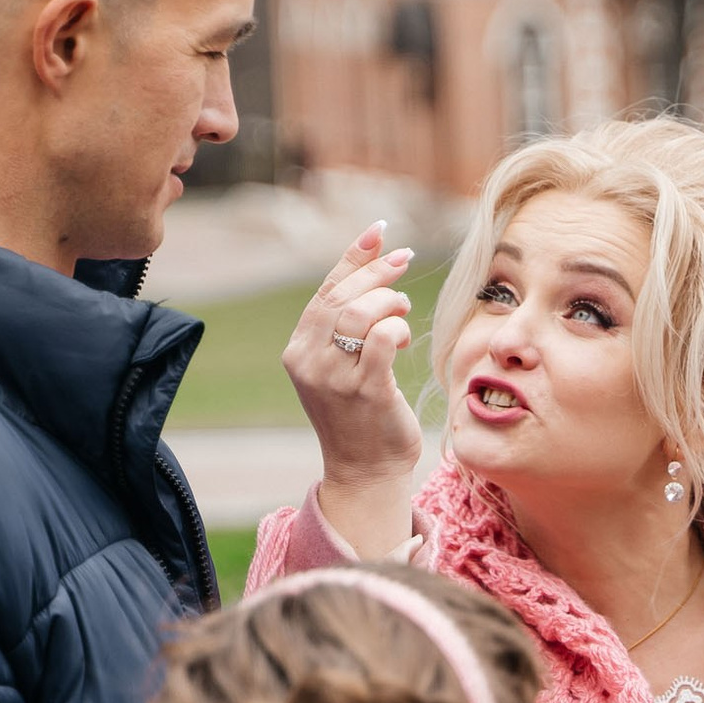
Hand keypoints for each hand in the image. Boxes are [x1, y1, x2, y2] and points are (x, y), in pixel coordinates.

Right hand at [282, 223, 424, 489]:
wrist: (365, 470)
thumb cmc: (361, 414)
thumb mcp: (342, 365)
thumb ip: (346, 325)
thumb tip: (372, 266)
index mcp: (298, 351)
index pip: (326, 292)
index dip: (354, 257)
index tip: (380, 232)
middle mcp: (309, 361)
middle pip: (343, 297)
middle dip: (378, 272)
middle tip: (405, 261)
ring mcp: (334, 378)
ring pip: (361, 313)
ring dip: (390, 302)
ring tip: (402, 312)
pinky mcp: (364, 391)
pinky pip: (382, 340)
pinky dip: (397, 329)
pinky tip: (402, 339)